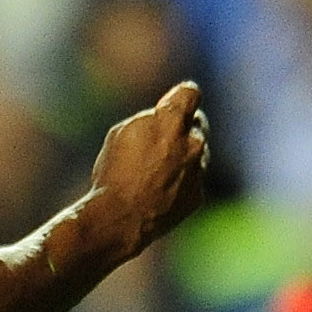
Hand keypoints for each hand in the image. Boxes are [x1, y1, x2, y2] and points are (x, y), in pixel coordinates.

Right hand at [83, 81, 209, 261]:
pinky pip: (192, 180)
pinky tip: (156, 191)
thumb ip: (149, 120)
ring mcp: (198, 169)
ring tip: (151, 172)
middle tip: (158, 141)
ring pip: (196, 154)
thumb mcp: (120, 134)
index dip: (180, 97)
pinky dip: (180, 182)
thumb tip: (164, 116)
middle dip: (181, 128)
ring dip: (181, 156)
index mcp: (171, 120)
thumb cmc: (113, 173)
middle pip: (196, 123)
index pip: (190, 94)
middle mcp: (193, 141)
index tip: (173, 103)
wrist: (120, 218)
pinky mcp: (198, 194)